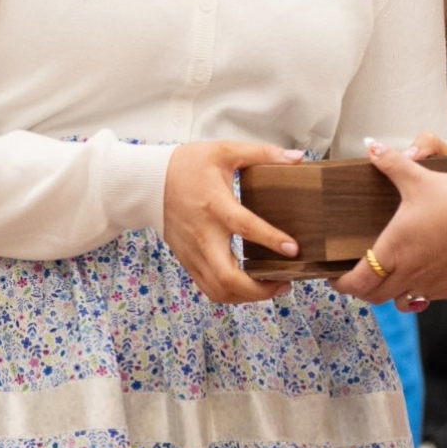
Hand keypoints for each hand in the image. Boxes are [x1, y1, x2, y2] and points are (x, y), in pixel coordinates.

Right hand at [164, 141, 304, 305]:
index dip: (270, 240)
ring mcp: (194, 253)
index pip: (244, 227)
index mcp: (215, 206)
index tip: (293, 250)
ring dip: (247, 296)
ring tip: (271, 287)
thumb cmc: (188, 165)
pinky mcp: (188, 261)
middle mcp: (203, 235)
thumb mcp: (224, 151)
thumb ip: (262, 153)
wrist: (149, 182)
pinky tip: (248, 286)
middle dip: (260, 289)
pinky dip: (231, 294)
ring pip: (218, 290)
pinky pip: (209, 288)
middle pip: (227, 277)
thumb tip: (298, 158)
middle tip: (285, 282)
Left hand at [335, 136, 446, 308]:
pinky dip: (418, 289)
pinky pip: (427, 296)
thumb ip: (392, 163)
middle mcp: (408, 274)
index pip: (357, 281)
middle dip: (362, 290)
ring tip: (388, 278)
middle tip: (357, 278)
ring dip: (390, 293)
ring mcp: (431, 285)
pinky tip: (422, 273)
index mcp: (393, 250)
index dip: (341, 283)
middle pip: (374, 297)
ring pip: (400, 301)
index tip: (335, 277)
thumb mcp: (420, 178)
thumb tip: (372, 146)